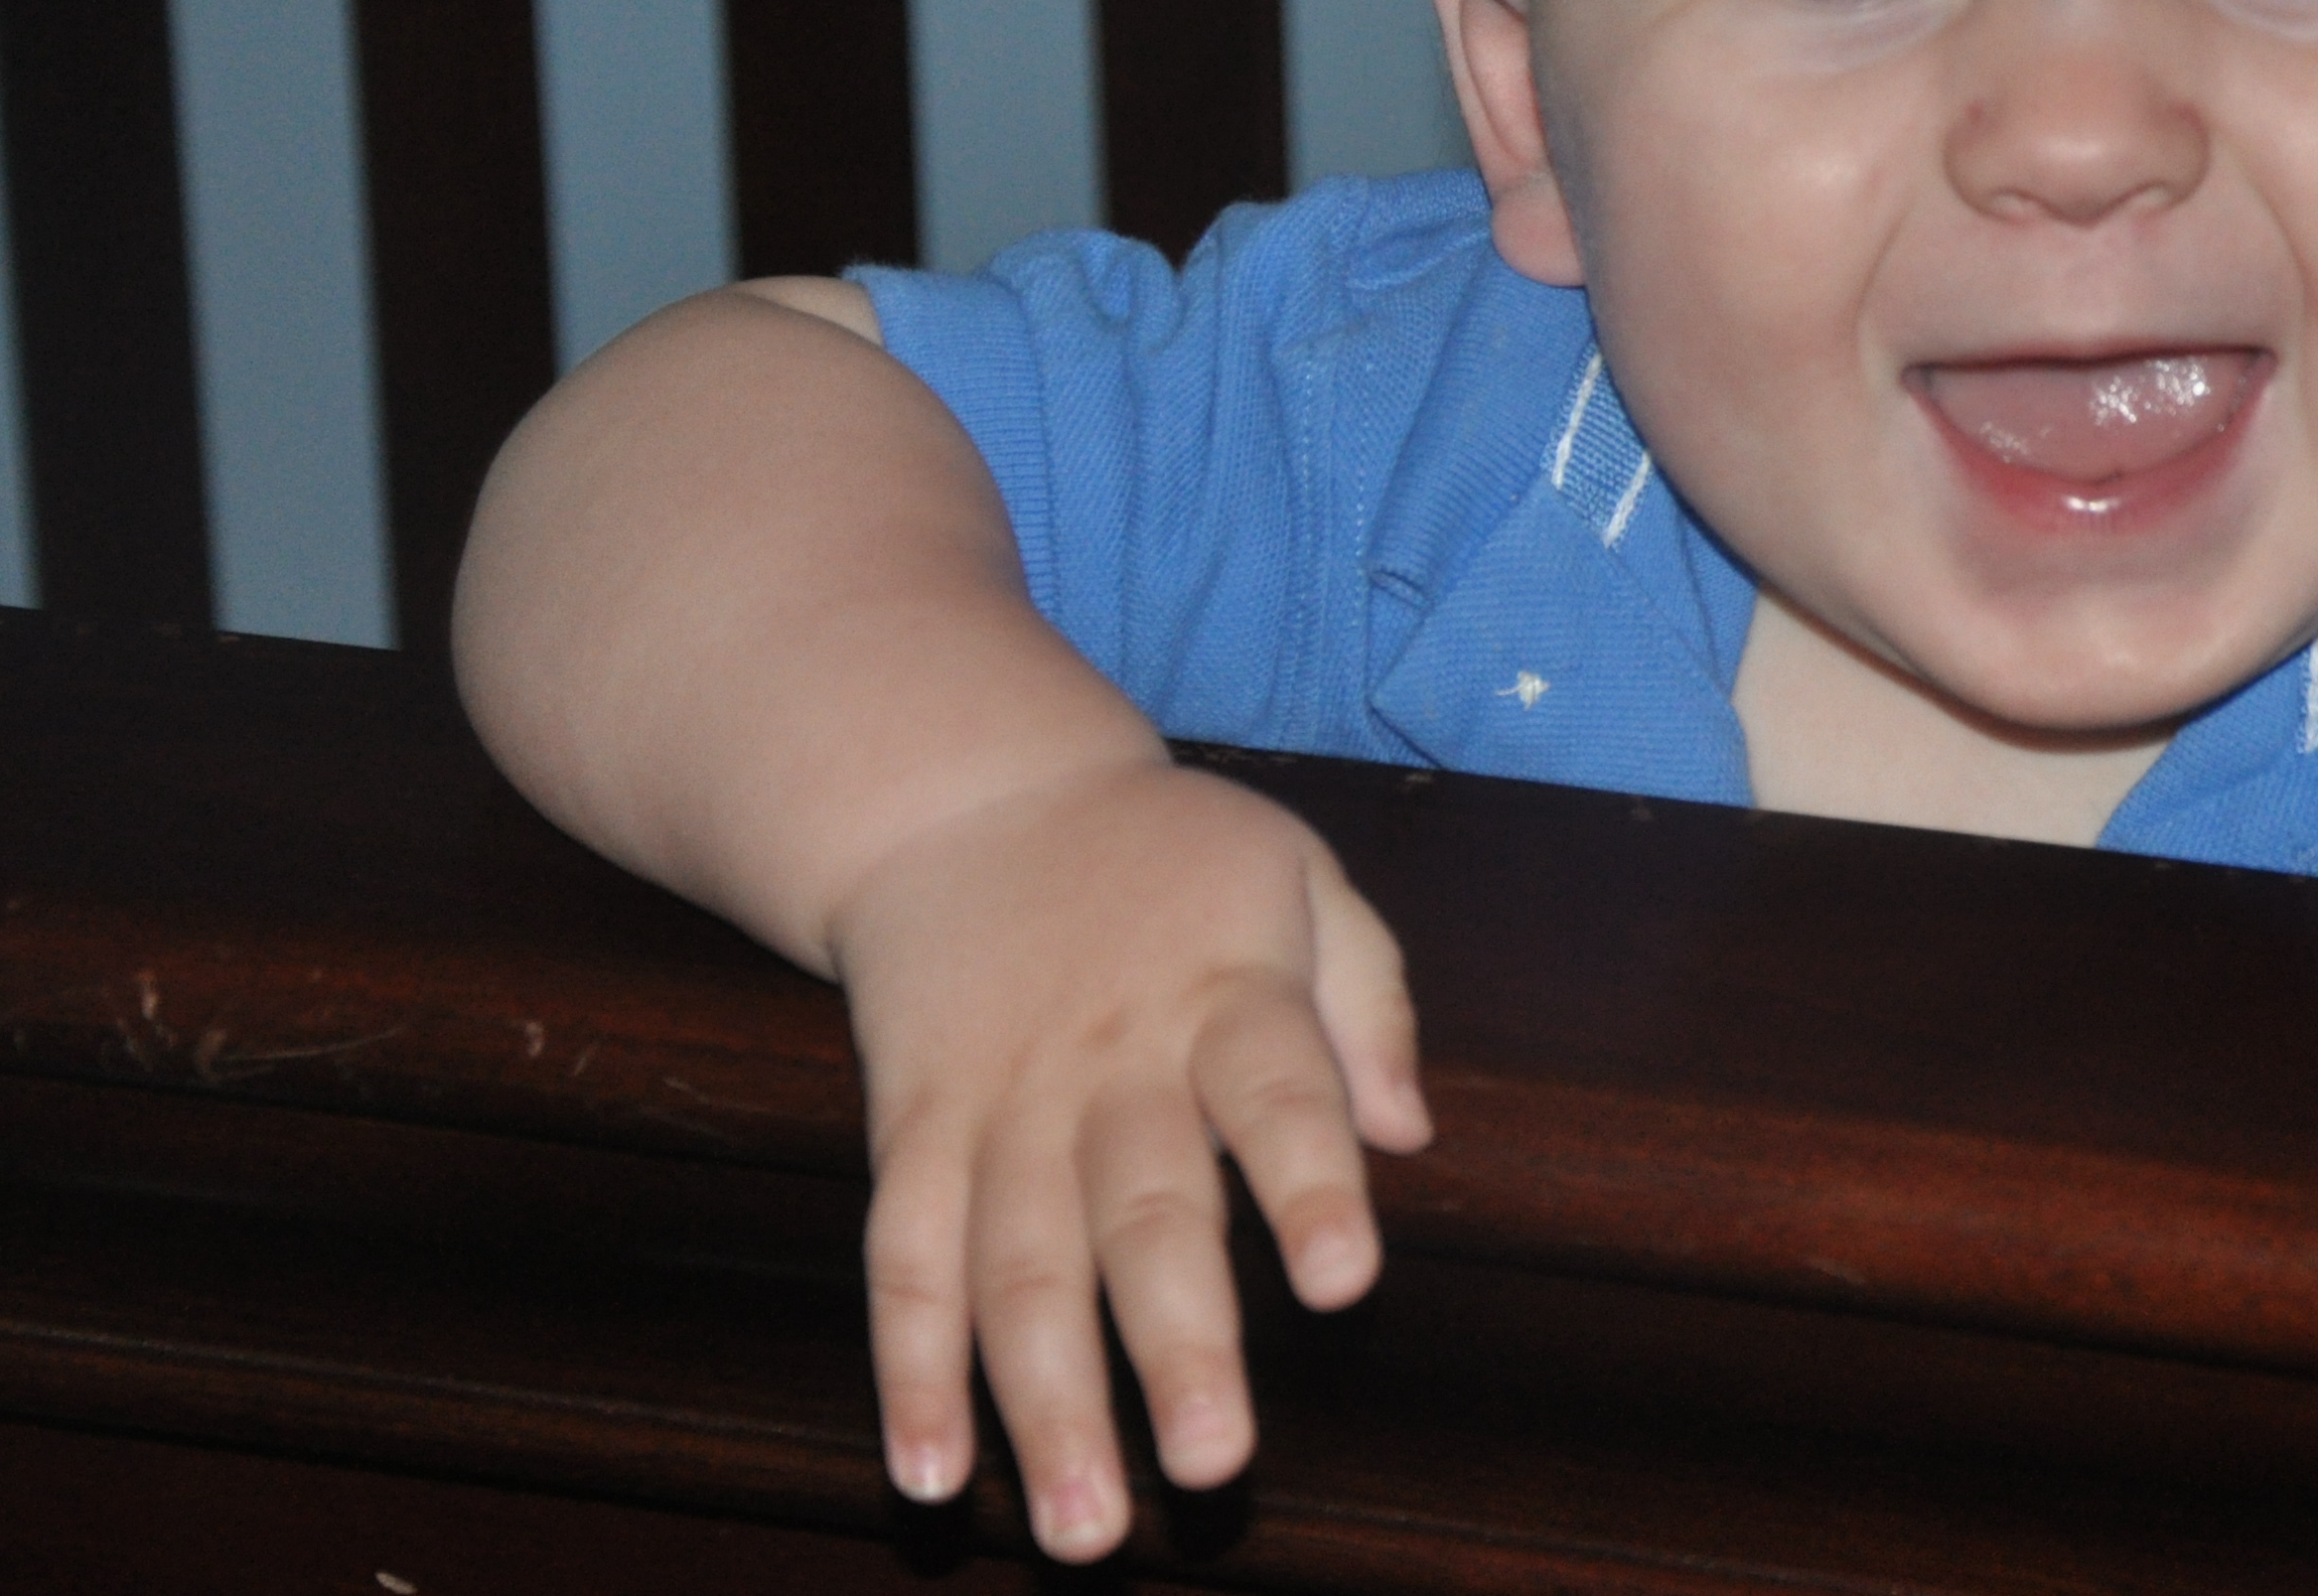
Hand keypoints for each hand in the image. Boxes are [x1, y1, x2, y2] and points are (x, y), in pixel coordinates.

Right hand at [829, 760, 1427, 1560]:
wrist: (968, 794)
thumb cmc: (1169, 854)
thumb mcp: (1300, 871)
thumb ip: (1369, 997)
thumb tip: (1412, 1132)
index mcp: (1227, 993)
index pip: (1279, 1092)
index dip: (1311, 1186)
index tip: (1344, 1284)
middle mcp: (1111, 1062)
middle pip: (1143, 1212)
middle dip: (1178, 1344)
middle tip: (1214, 1467)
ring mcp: (1001, 1105)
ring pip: (1016, 1266)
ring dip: (1044, 1403)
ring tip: (1082, 1527)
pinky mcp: (912, 1132)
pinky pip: (905, 1258)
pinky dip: (909, 1368)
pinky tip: (930, 1471)